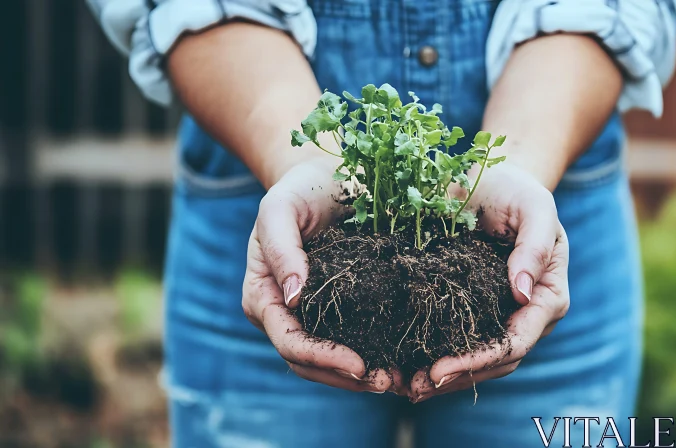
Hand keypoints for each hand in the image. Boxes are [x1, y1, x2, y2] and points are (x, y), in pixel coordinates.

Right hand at [242, 159, 399, 393]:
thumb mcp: (281, 208)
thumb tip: (293, 297)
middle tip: (387, 383)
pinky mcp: (341, 309)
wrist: (324, 178)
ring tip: (398, 381)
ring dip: (361, 378)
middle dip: (344, 378)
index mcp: (264, 296)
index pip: (289, 341)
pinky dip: (376, 355)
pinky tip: (403, 361)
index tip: (359, 365)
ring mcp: (312, 315)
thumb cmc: (298, 189)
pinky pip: (355, 341)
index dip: (322, 358)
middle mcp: (285, 314)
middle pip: (308, 363)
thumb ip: (281, 248)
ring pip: (330, 362)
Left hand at [409, 164, 569, 401]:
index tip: (440, 369)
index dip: (479, 360)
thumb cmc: (517, 190)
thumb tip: (521, 292)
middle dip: (457, 377)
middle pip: (496, 361)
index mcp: (547, 295)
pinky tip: (404, 365)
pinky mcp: (474, 309)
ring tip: (406, 387)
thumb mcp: (534, 206)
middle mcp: (527, 314)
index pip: (516, 340)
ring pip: (478, 361)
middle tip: (415, 388)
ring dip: (444, 378)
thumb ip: (533, 246)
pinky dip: (433, 355)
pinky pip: (457, 340)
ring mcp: (500, 314)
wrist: (494, 181)